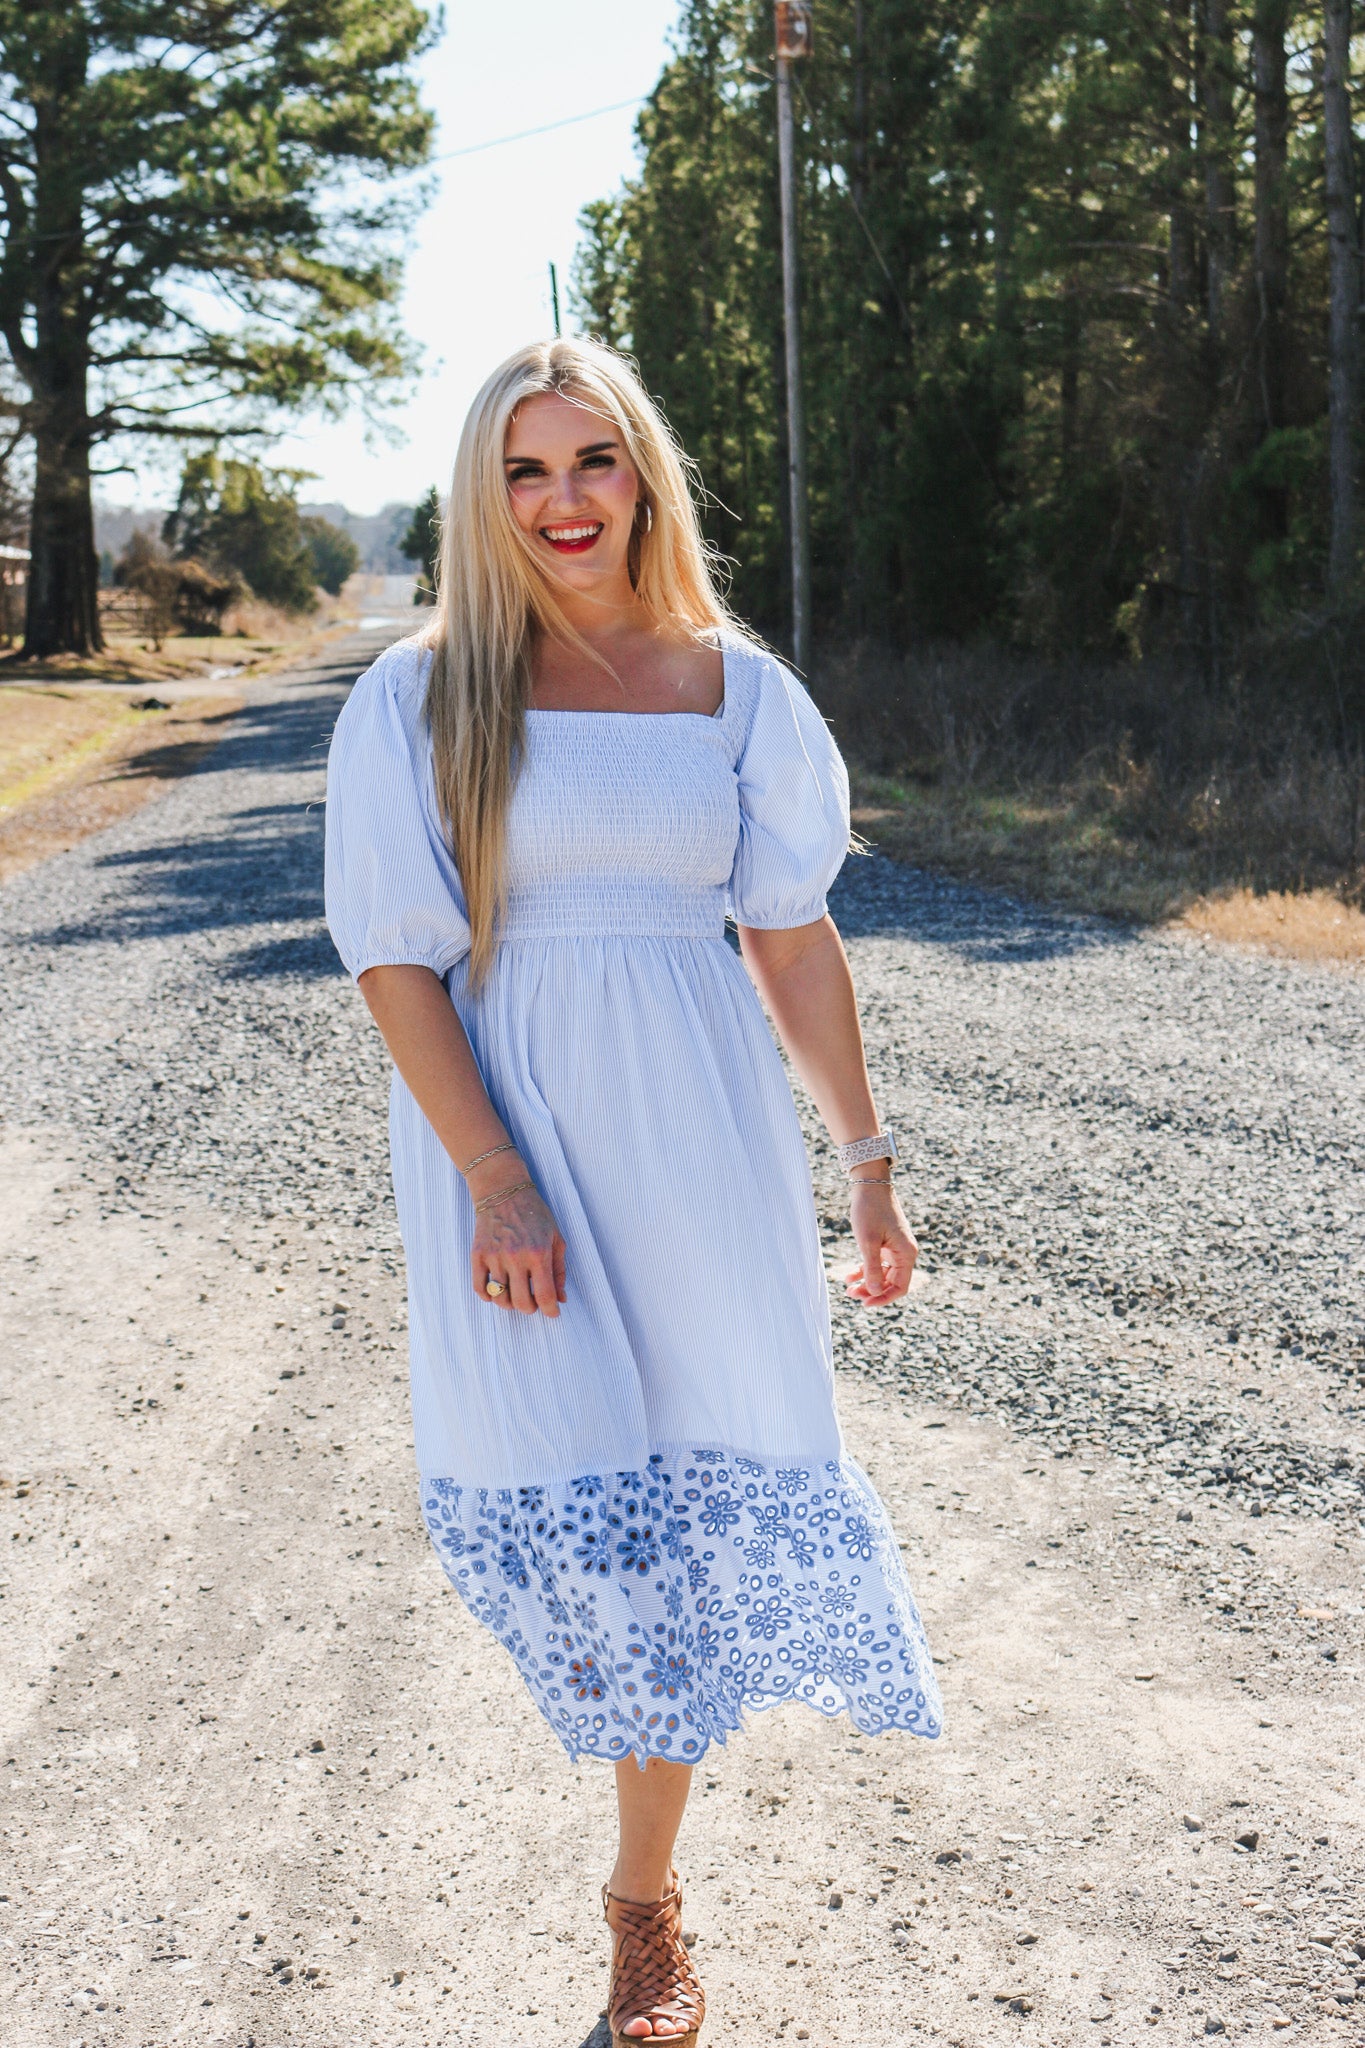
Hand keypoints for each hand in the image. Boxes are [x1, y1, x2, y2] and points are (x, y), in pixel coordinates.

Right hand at [471, 1176, 566, 1315]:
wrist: (504, 1191)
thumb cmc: (535, 1214)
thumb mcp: (555, 1238)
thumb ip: (559, 1270)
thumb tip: (561, 1299)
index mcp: (539, 1253)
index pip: (545, 1295)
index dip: (551, 1310)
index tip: (553, 1313)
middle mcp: (516, 1257)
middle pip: (522, 1302)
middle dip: (531, 1308)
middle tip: (534, 1301)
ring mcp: (495, 1256)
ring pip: (501, 1299)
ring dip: (510, 1304)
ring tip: (516, 1294)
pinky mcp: (478, 1255)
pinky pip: (479, 1288)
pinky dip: (489, 1296)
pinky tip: (498, 1291)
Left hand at [844, 1180, 917, 1306]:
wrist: (869, 1183)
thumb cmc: (869, 1210)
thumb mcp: (868, 1241)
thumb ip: (872, 1268)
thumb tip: (874, 1291)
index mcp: (906, 1254)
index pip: (900, 1287)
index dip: (883, 1298)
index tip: (865, 1303)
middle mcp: (904, 1253)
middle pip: (891, 1282)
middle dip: (872, 1291)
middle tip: (851, 1295)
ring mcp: (895, 1248)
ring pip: (883, 1274)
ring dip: (867, 1282)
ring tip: (848, 1289)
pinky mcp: (886, 1242)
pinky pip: (878, 1263)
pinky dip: (865, 1270)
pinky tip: (849, 1276)